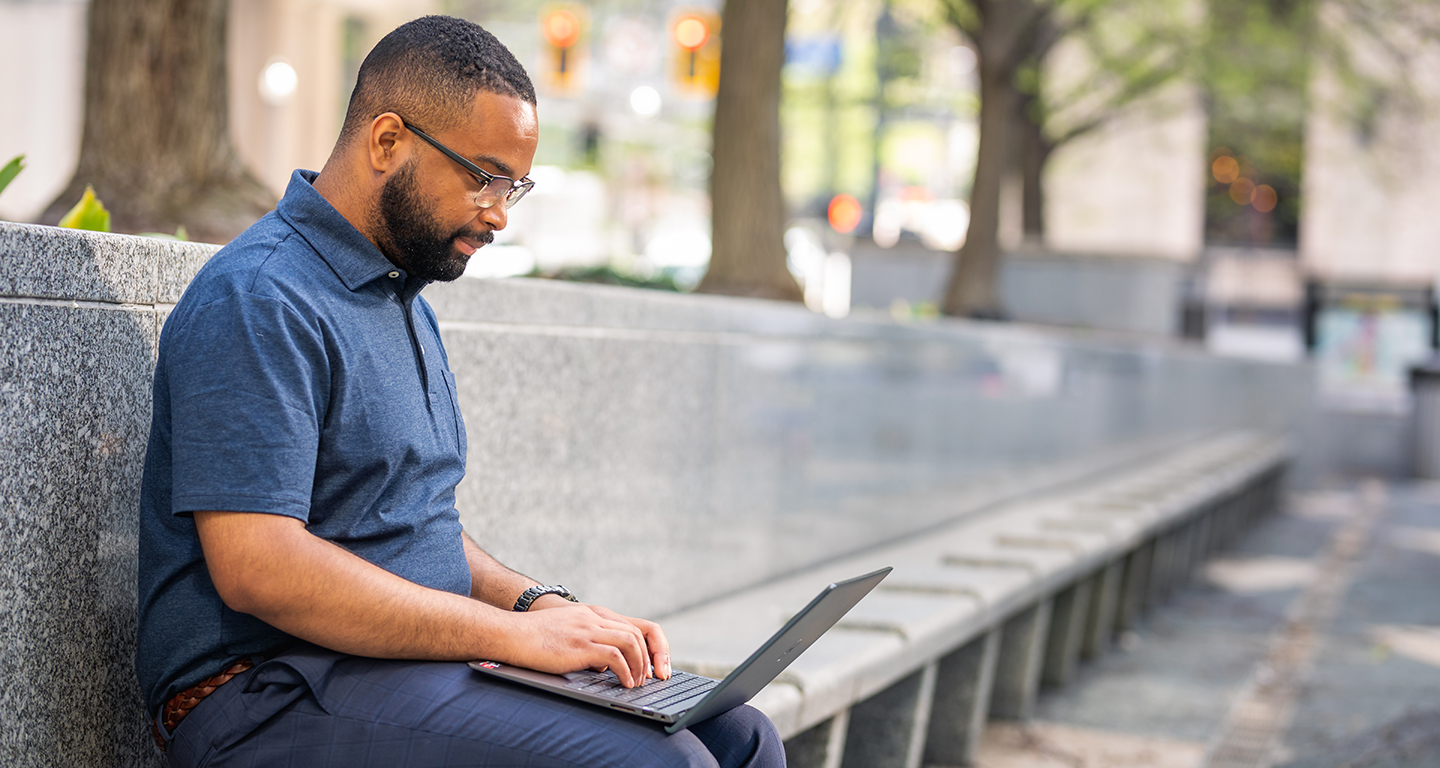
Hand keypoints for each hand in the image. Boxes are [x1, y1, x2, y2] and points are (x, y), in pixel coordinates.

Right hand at [521, 601, 671, 685]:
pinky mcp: (581, 646)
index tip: (648, 664)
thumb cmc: (534, 637)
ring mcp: (588, 630)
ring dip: (639, 665)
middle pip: (636, 633)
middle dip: (648, 657)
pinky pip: (615, 658)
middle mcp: (594, 618)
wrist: (511, 633)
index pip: (631, 625)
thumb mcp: (566, 631)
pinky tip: (625, 683)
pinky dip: (626, 672)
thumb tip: (602, 666)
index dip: (645, 646)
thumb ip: (586, 641)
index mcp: (592, 614)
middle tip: (647, 677)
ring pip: (630, 643)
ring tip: (637, 682)